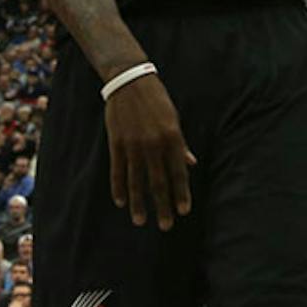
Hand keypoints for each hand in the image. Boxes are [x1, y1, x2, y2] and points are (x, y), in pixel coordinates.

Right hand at [102, 71, 193, 229]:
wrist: (129, 81)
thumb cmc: (157, 100)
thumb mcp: (174, 119)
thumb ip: (181, 144)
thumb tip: (190, 164)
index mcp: (172, 137)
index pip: (178, 172)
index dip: (181, 193)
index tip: (183, 211)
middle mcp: (154, 144)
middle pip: (159, 182)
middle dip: (163, 206)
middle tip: (166, 226)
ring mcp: (134, 145)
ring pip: (137, 181)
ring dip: (139, 204)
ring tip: (141, 221)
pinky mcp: (117, 143)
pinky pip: (118, 171)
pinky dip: (119, 188)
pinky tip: (121, 202)